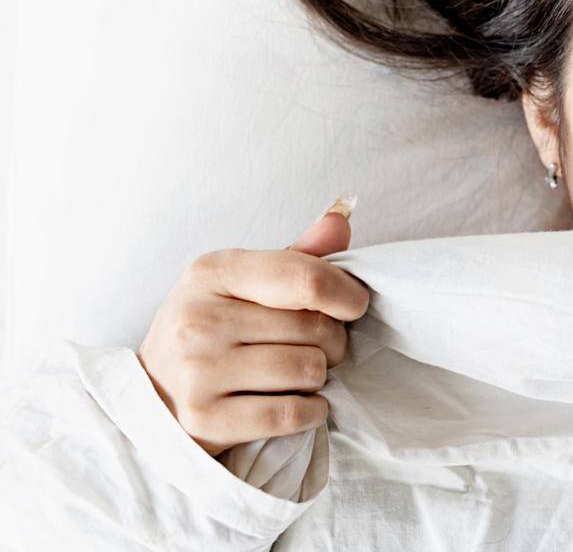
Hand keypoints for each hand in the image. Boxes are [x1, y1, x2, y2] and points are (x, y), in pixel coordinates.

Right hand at [136, 195, 369, 456]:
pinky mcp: (205, 420)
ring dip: (319, 378)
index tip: (354, 306)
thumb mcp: (244, 283)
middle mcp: (199, 319)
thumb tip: (341, 218)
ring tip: (297, 374)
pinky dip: (310, 412)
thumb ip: (298, 256)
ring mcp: (197, 372)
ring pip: (309, 370)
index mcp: (212, 272)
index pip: (305, 278)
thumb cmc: (213, 331)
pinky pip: (292, 414)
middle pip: (315, 327)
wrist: (153, 396)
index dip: (347, 294)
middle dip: (334, 340)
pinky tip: (296, 403)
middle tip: (317, 347)